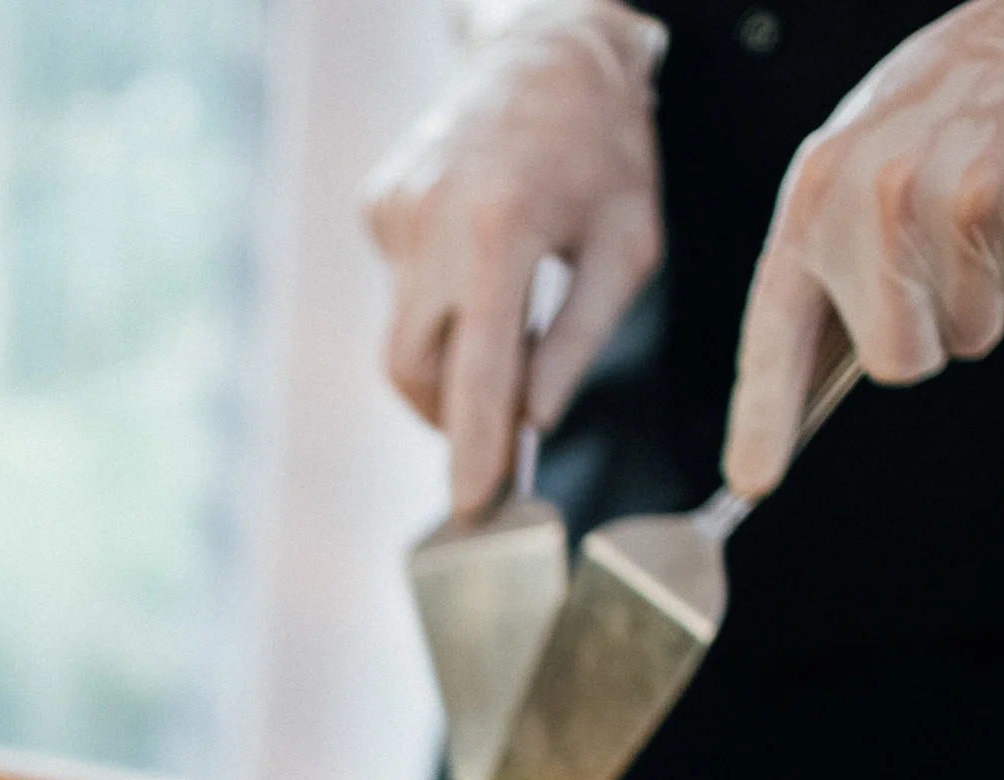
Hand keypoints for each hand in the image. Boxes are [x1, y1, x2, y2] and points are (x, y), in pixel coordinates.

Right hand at [365, 0, 667, 513]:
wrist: (545, 51)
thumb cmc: (605, 149)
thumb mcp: (626, 244)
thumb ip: (579, 338)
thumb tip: (536, 420)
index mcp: (501, 229)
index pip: (476, 368)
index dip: (471, 444)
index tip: (470, 504)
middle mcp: (431, 223)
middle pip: (413, 368)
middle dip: (446, 415)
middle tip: (492, 432)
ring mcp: (394, 214)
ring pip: (402, 334)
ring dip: (446, 359)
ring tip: (501, 325)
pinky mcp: (377, 208)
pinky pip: (401, 288)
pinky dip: (439, 301)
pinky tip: (480, 252)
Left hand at [726, 0, 1003, 495]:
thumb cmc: (932, 116)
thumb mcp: (845, 174)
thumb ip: (823, 272)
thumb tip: (803, 397)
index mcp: (814, 203)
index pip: (775, 336)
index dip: (763, 419)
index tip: (751, 481)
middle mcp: (879, 205)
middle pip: (898, 362)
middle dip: (923, 335)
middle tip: (935, 262)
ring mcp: (967, 205)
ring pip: (974, 339)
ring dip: (985, 297)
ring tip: (982, 216)